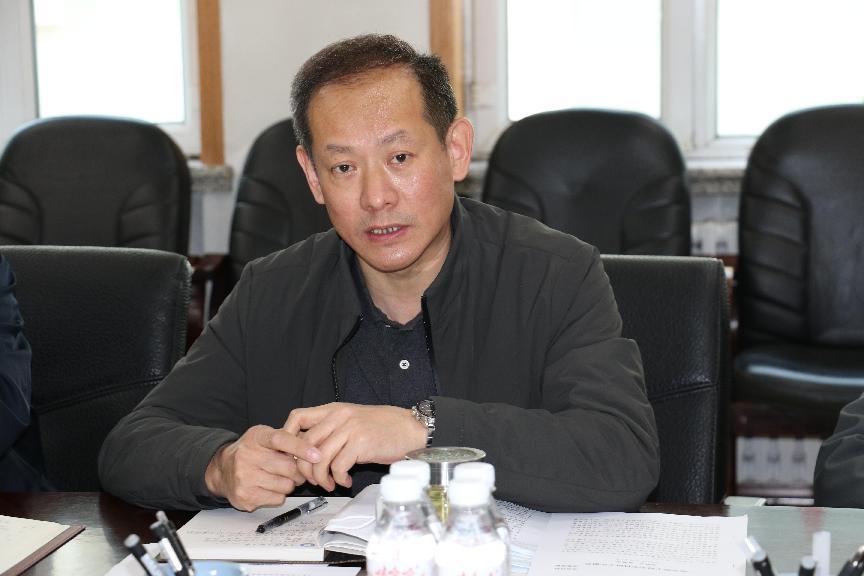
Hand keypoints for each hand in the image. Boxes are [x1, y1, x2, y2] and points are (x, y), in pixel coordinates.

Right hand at [204, 424, 321, 510]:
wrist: (222, 469)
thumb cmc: (250, 451)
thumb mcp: (265, 436)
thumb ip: (287, 438)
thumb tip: (315, 446)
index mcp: (257, 437)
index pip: (281, 440)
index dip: (301, 447)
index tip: (317, 454)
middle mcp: (248, 456)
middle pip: (289, 467)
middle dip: (298, 470)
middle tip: (293, 469)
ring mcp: (245, 478)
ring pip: (286, 485)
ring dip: (289, 483)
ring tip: (278, 477)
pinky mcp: (246, 496)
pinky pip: (278, 499)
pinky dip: (279, 495)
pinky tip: (268, 487)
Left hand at [284, 403, 426, 490]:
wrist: (410, 429)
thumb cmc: (383, 428)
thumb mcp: (353, 421)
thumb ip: (331, 430)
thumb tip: (308, 451)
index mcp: (334, 409)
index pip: (297, 416)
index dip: (287, 437)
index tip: (291, 454)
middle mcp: (339, 416)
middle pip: (305, 444)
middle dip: (305, 467)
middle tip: (313, 479)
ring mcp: (350, 429)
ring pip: (320, 458)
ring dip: (321, 477)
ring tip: (330, 484)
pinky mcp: (360, 444)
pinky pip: (338, 467)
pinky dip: (339, 478)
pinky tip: (345, 480)